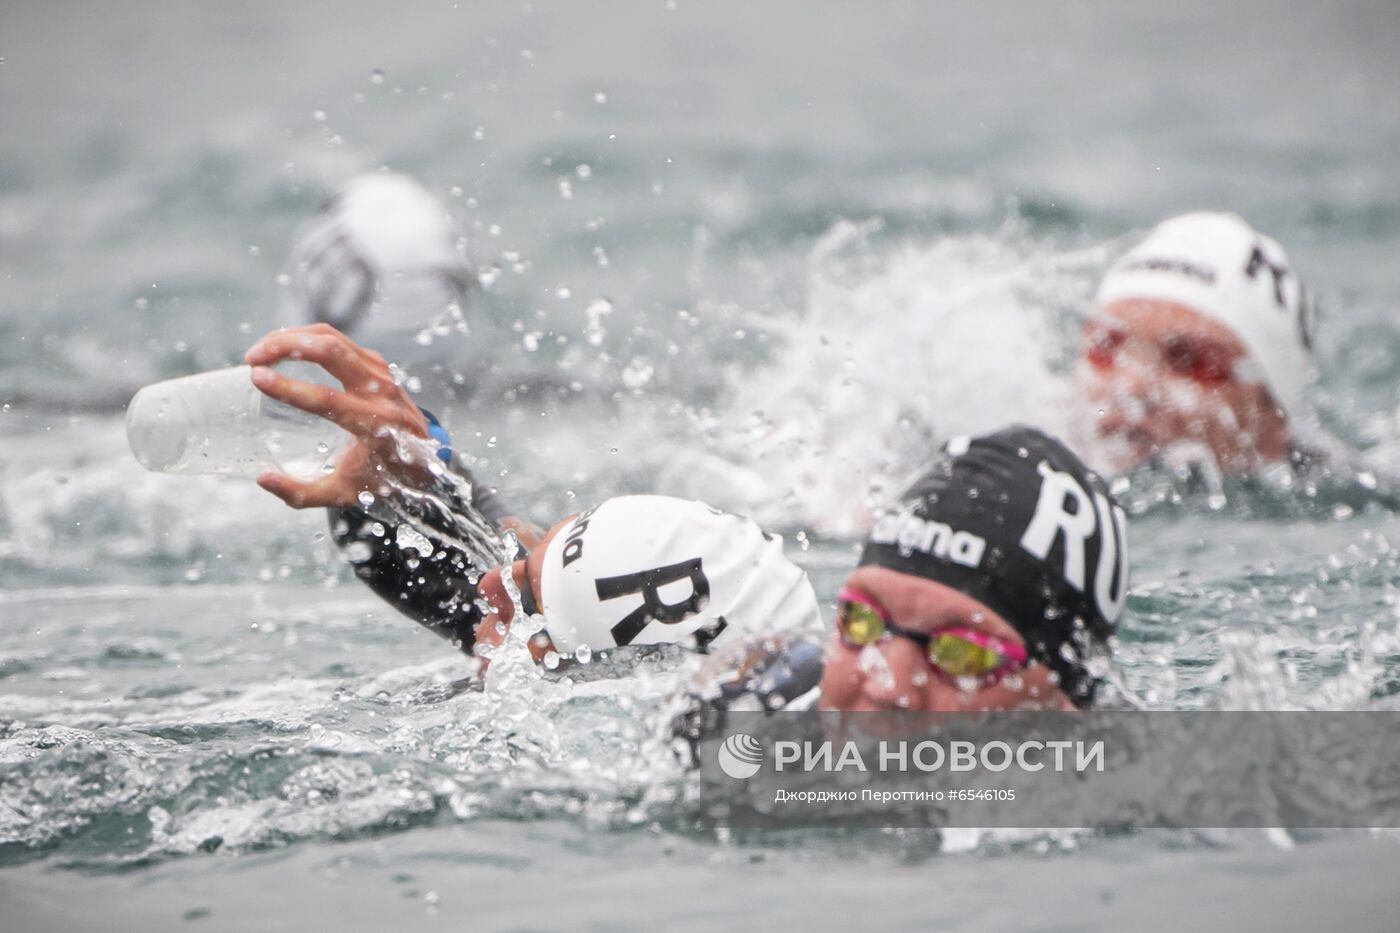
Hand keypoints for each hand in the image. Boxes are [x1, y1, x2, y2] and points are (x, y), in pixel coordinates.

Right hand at [244, 323, 431, 508]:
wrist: (424, 459)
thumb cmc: (381, 478)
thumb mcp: (343, 494)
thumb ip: (301, 494)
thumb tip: (262, 479)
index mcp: (376, 426)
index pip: (328, 400)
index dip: (289, 388)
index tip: (256, 378)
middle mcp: (382, 393)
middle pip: (331, 351)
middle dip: (285, 346)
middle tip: (251, 359)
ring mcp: (382, 372)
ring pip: (333, 337)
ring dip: (292, 338)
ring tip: (259, 353)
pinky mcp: (376, 363)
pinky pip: (338, 339)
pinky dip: (306, 338)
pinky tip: (282, 348)